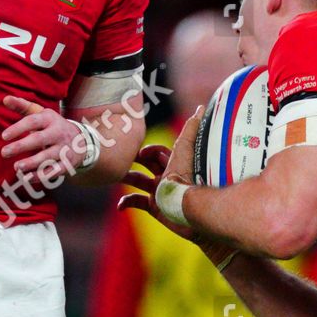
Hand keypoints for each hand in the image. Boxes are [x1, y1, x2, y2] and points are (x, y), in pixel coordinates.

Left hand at [1, 96, 88, 179]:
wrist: (82, 140)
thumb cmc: (52, 126)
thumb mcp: (41, 114)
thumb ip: (23, 107)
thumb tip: (5, 99)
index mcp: (50, 119)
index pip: (33, 121)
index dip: (18, 128)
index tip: (4, 136)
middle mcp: (59, 133)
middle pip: (39, 139)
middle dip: (21, 146)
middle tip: (4, 152)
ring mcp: (65, 149)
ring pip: (47, 157)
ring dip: (31, 163)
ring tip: (16, 167)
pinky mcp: (68, 164)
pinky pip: (54, 171)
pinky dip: (40, 176)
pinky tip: (27, 178)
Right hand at [117, 108, 198, 224]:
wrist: (189, 208)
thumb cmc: (187, 178)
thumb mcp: (187, 148)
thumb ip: (192, 128)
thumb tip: (201, 107)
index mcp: (172, 164)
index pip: (157, 152)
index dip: (148, 149)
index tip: (140, 152)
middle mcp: (165, 177)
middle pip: (145, 164)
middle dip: (132, 159)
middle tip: (120, 157)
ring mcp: (159, 192)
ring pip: (137, 180)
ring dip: (125, 176)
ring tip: (115, 175)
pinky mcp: (154, 208)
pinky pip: (135, 202)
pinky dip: (125, 202)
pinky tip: (120, 205)